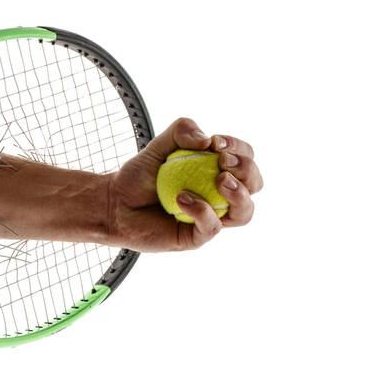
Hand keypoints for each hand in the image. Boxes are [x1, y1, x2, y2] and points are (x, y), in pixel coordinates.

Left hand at [105, 117, 261, 251]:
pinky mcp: (195, 237)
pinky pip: (212, 227)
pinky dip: (201, 210)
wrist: (113, 203)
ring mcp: (210, 218)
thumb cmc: (138, 176)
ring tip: (220, 180)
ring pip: (245, 212)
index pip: (245, 157)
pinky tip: (181, 198)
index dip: (239, 148)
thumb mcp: (158, 145)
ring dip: (240, 194)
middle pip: (255, 184)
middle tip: (222, 162)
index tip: (216, 143)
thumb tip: (207, 141)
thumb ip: (181, 131)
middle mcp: (219, 195)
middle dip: (247, 169)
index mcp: (216, 171)